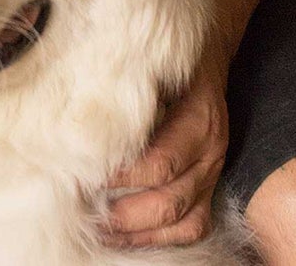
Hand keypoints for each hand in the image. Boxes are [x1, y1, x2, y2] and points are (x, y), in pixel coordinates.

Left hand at [99, 28, 233, 249]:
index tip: (86, 176)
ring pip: (182, 221)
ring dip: (139, 232)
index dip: (123, 176)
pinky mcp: (208, 188)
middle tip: (86, 212)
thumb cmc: (172, 61)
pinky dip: (162, 239)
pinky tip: (129, 236)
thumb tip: (83, 108)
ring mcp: (211, 174)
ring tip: (101, 231)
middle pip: (169, 200)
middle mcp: (209, 153)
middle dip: (124, 214)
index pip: (161, 163)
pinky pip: (194, 227)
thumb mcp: (155, 64)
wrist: (209, 56)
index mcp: (198, 120)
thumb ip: (128, 86)